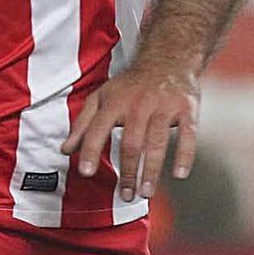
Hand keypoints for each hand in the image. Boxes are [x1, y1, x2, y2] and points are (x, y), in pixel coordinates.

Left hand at [61, 65, 198, 204]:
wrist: (168, 58)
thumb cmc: (130, 85)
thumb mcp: (101, 97)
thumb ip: (83, 124)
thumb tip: (65, 150)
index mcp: (114, 101)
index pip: (98, 128)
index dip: (90, 150)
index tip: (85, 173)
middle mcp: (138, 103)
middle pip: (131, 142)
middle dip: (128, 172)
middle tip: (126, 195)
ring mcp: (164, 106)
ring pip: (157, 142)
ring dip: (151, 170)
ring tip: (146, 192)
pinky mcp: (187, 108)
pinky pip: (188, 134)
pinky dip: (184, 155)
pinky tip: (179, 174)